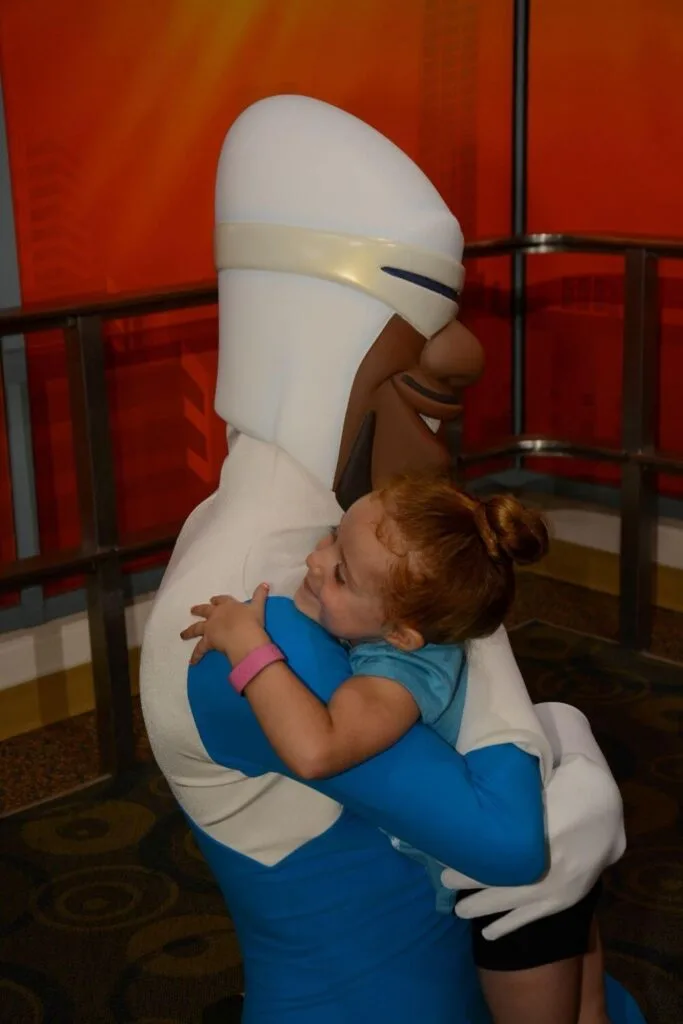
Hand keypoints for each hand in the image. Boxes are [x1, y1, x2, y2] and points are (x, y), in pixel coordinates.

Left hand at [180, 584, 270, 665]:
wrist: (243, 635)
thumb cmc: (251, 621)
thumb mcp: (257, 607)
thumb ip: (260, 595)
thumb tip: (265, 584)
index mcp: (228, 605)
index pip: (221, 600)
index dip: (217, 600)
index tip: (213, 600)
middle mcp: (216, 614)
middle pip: (205, 611)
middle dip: (199, 610)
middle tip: (192, 610)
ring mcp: (210, 627)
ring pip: (197, 628)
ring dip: (189, 631)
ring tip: (182, 634)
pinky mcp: (208, 641)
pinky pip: (200, 649)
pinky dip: (196, 655)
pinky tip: (192, 662)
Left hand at [445, 706, 625, 939]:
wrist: (612, 810)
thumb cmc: (575, 782)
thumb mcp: (548, 772)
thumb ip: (521, 782)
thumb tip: (487, 781)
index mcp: (543, 828)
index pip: (499, 847)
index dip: (472, 854)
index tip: (449, 850)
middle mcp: (549, 861)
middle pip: (501, 876)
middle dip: (471, 880)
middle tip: (444, 880)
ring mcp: (560, 884)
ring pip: (514, 901)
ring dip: (484, 906)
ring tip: (459, 910)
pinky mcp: (568, 898)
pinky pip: (534, 916)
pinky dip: (511, 925)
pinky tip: (489, 933)